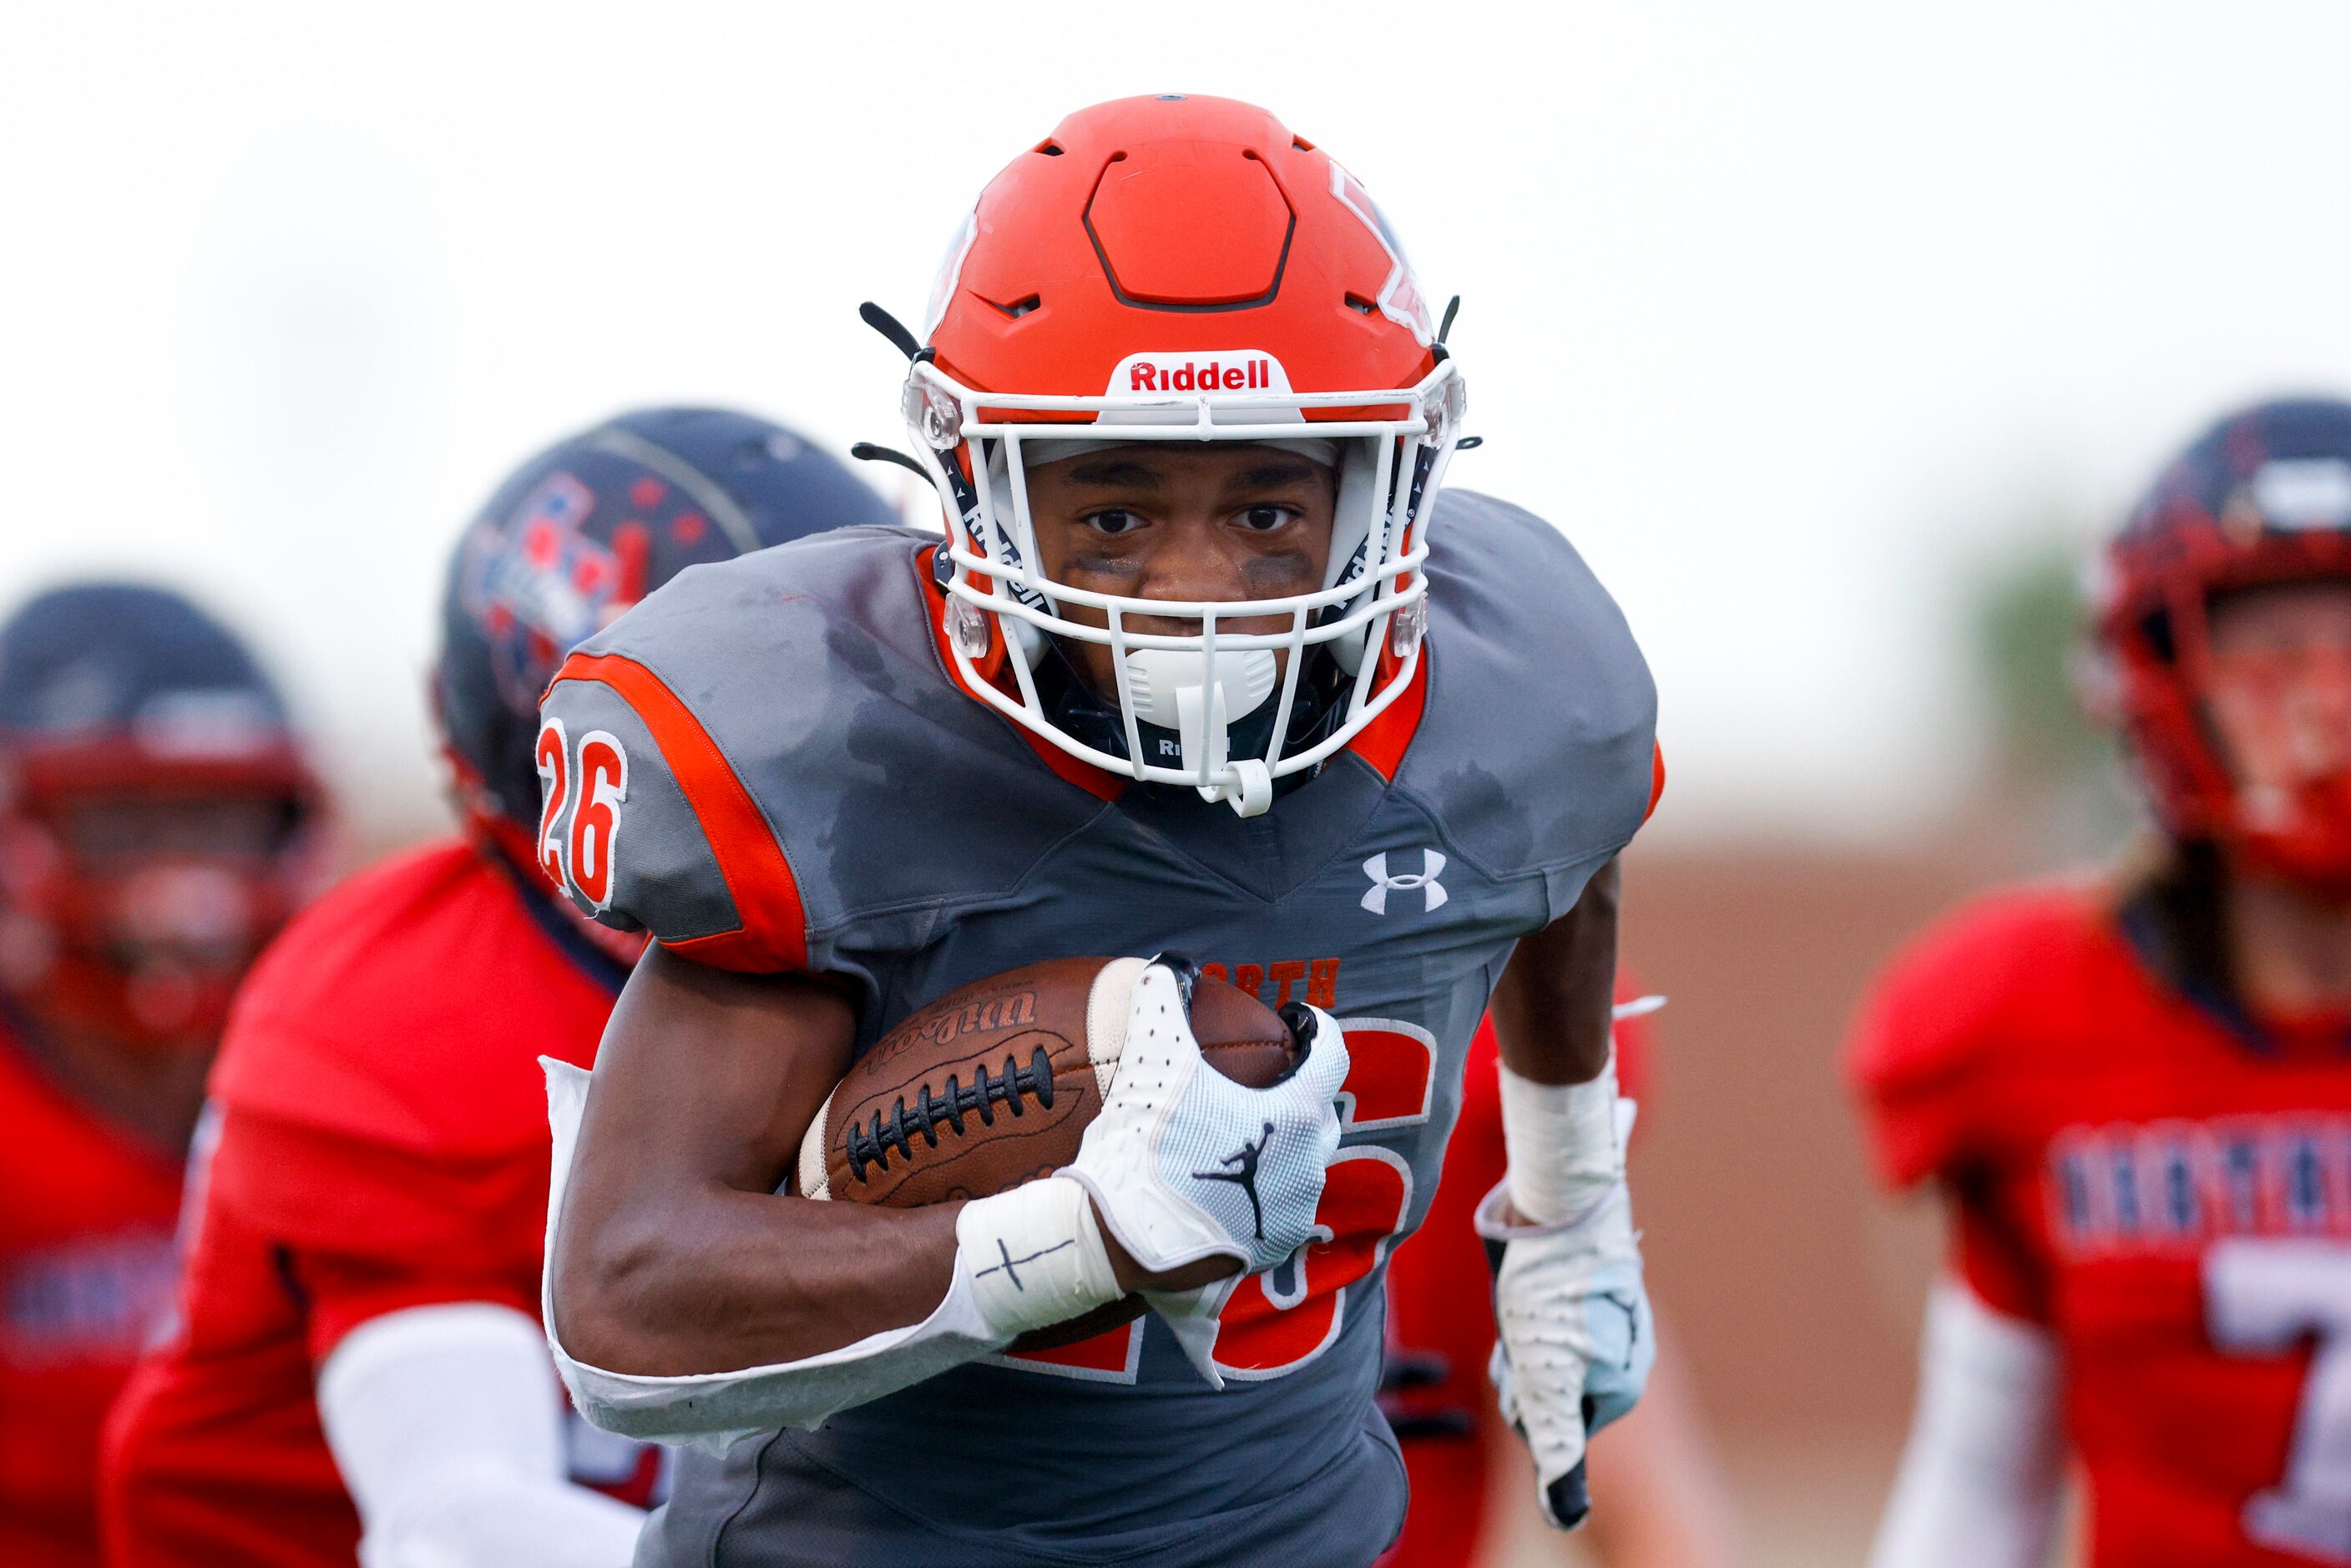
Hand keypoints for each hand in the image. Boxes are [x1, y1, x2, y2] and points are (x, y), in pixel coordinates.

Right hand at [1062, 959, 1348, 1379]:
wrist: (1121, 1239)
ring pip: (1301, 1163)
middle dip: (1299, 1089)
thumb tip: (1169, 964)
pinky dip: (1261, 1189)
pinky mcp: (1270, 1249)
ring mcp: (1293, 1212)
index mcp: (1295, 1115)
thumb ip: (1163, 999)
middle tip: (1262, 1076)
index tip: (1294, 1017)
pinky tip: (1223, 1183)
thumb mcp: (1152, 1059)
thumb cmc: (1144, 1144)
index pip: (1331, 1053)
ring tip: (1237, 1131)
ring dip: (1279, 1143)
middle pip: (1319, 1111)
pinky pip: (1278, 1207)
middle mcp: (1308, 1165)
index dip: (1315, 1027)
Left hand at [1476, 1179, 1653, 1528]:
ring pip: (1543, 1347)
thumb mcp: (1545, 1375)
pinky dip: (1526, 1299)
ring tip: (1521, 1292)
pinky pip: (1546, 1309)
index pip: (1549, 1422)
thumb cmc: (1549, 1287)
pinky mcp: (1591, 1281)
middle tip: (1518, 1318)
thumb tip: (1565, 1518)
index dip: (1521, 1395)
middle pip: (1547, 1383)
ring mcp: (1612, 1316)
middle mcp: (1625, 1354)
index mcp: (1622, 1385)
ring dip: (1520, 1330)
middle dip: (1520, 1363)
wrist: (1562, 1196)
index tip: (1523, 1354)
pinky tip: (1525, 1272)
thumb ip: (1556, 1444)